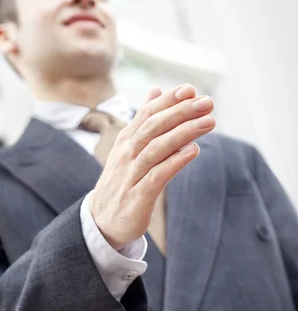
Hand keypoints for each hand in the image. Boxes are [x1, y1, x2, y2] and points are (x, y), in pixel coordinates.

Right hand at [89, 84, 215, 249]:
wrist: (101, 221)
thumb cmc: (122, 181)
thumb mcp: (128, 147)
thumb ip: (143, 120)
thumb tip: (156, 90)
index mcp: (126, 141)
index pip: (147, 114)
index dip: (168, 101)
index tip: (190, 89)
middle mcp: (127, 154)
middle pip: (153, 127)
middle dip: (180, 112)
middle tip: (206, 102)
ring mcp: (131, 175)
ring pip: (157, 148)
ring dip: (184, 133)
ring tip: (208, 121)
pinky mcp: (138, 197)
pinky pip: (157, 176)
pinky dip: (175, 161)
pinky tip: (193, 151)